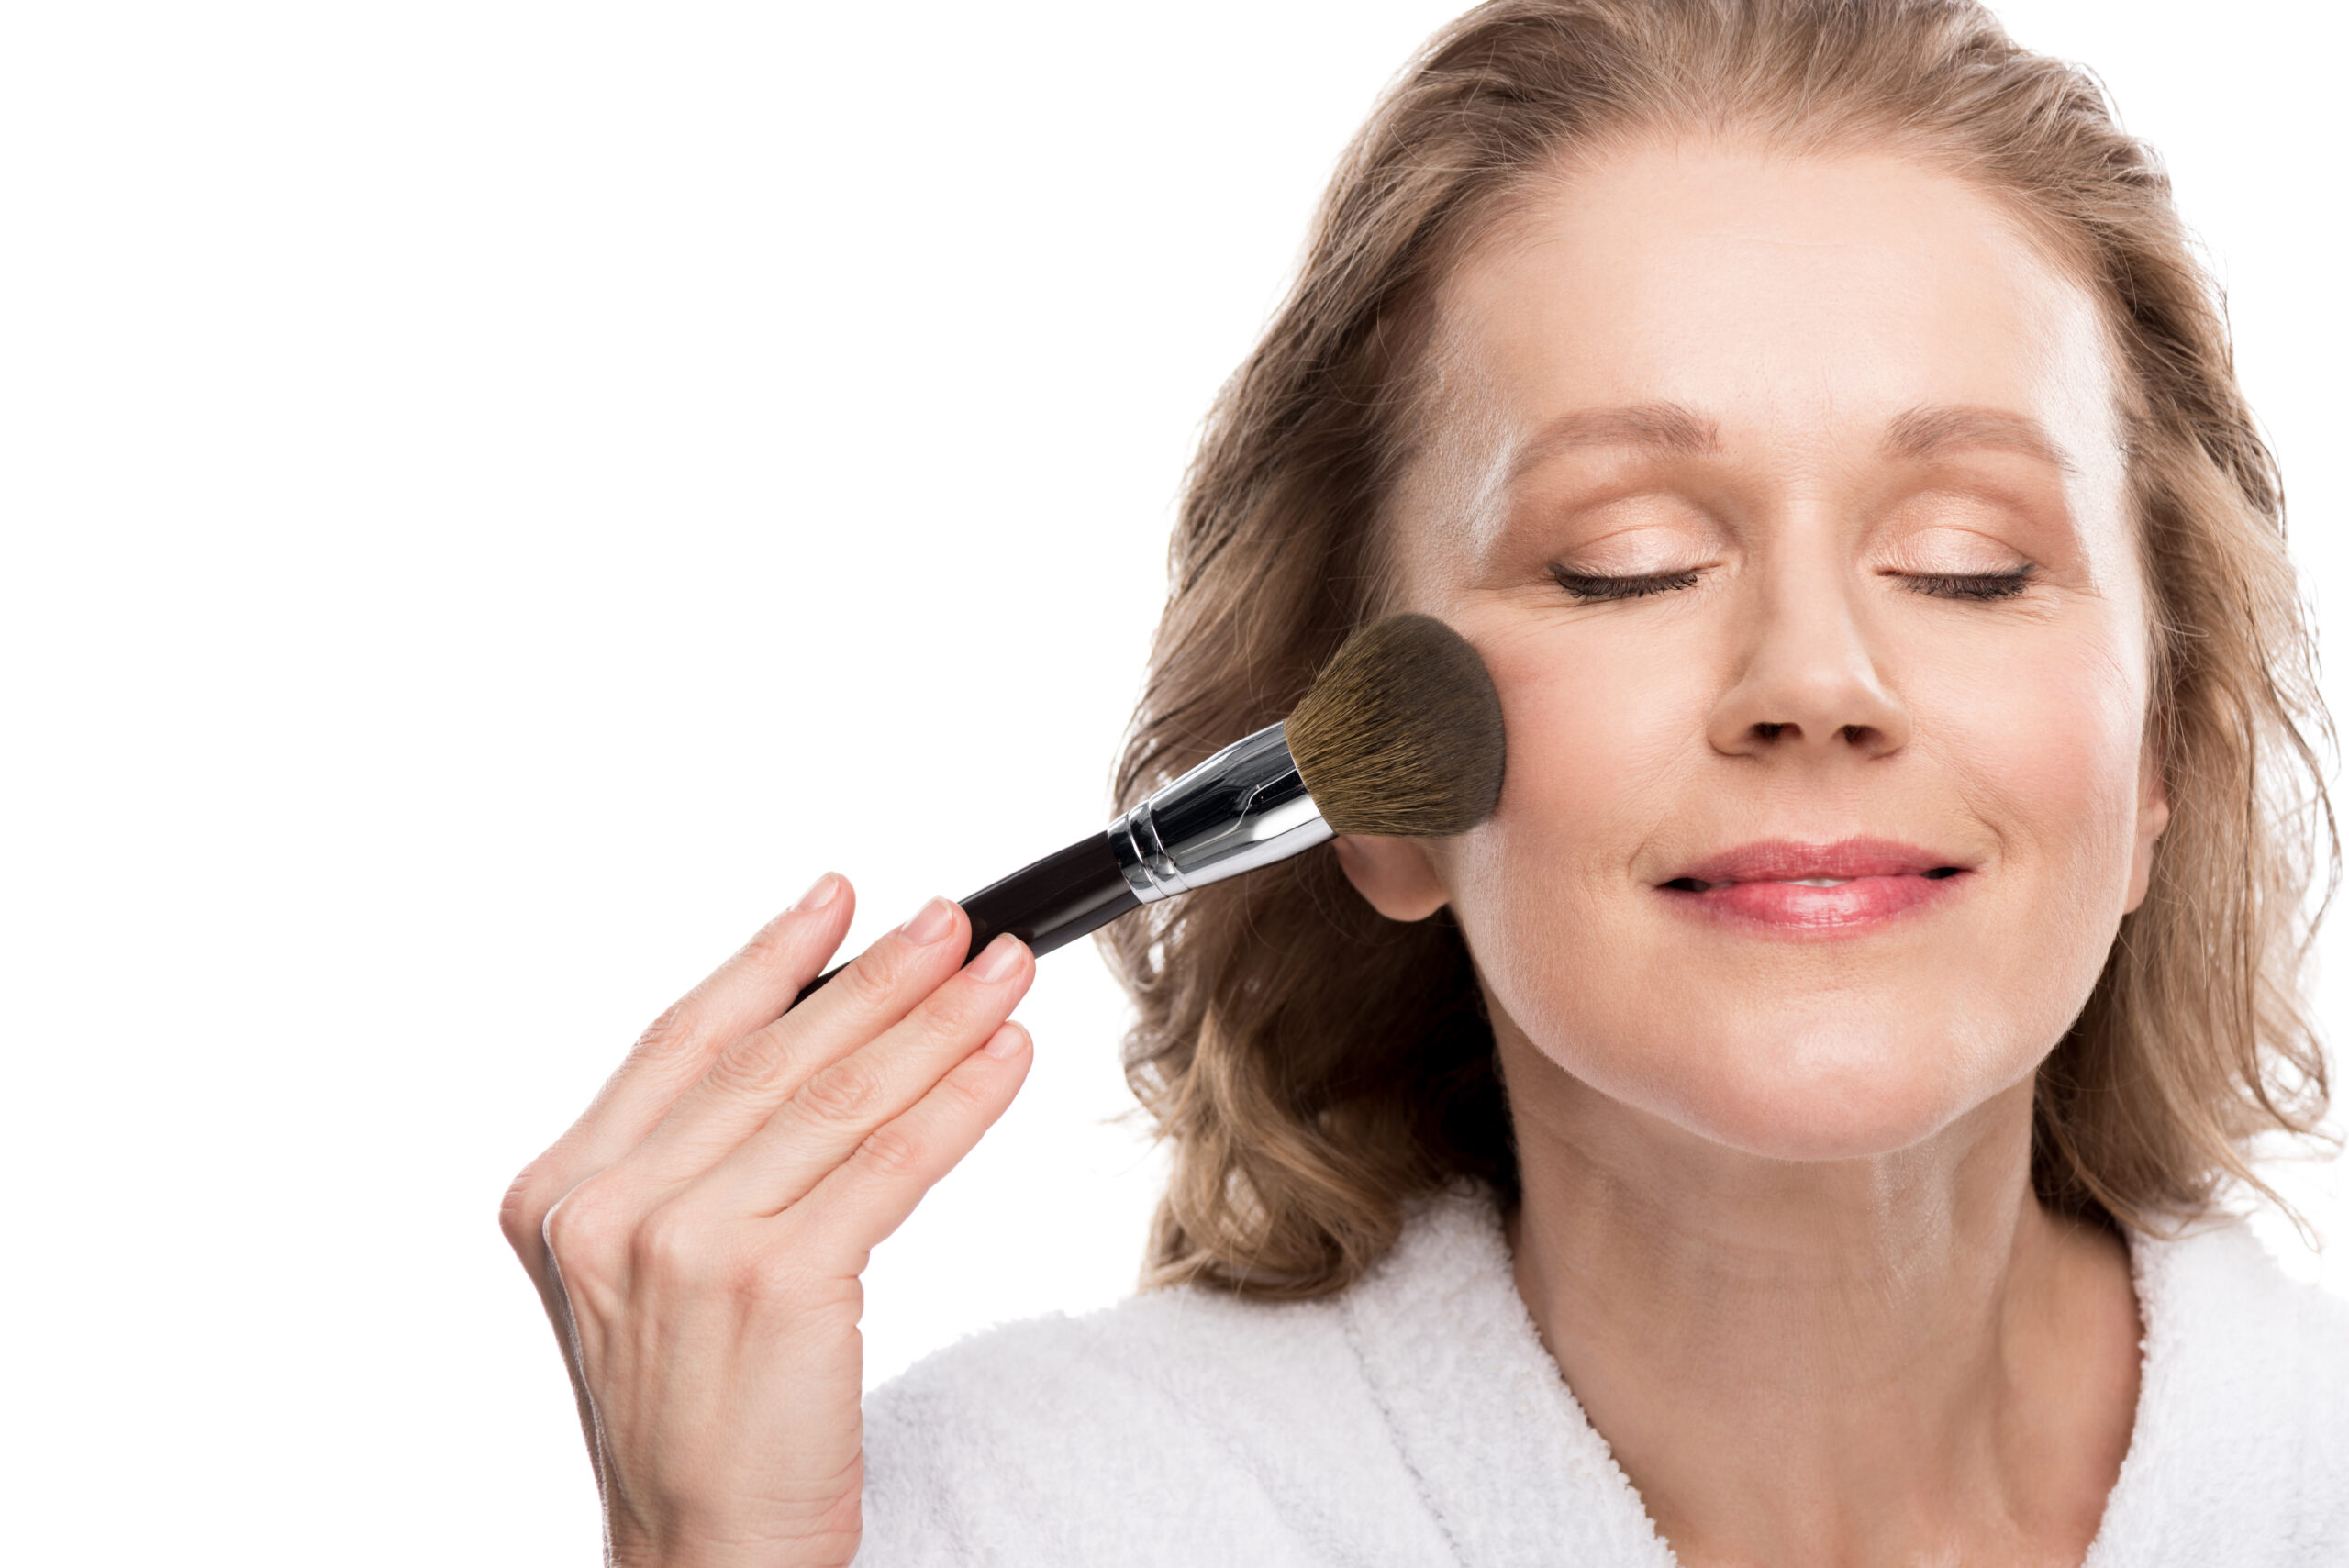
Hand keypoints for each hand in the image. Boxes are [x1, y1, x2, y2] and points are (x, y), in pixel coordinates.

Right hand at [499, 877, 1034, 1566]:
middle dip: (879, 978)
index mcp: (558, 1193)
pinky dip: (958, 1104)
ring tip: (1003, 977)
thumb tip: (820, 1033)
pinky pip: (888, 1165)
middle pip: (769, 1057)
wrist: (701, 1559)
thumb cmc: (695, 1417)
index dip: (767, 958)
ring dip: (935, 1024)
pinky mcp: (772, 1285)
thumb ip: (694, 1160)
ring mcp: (682, 1246)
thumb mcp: (650, 1276)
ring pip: (836, 1100)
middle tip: (958, 925)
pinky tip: (1005, 1063)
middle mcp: (605, 1210)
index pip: (680, 1041)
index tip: (839, 897)